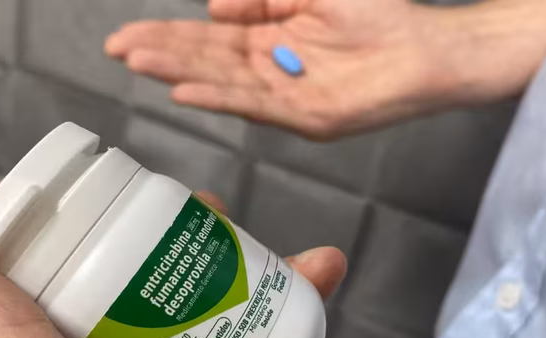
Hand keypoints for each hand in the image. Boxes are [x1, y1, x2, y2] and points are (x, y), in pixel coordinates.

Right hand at [105, 0, 545, 138]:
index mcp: (271, 43)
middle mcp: (272, 74)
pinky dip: (223, 98)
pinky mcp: (310, 118)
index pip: (209, 41)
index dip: (168, 37)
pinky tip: (188, 93)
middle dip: (162, 55)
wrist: (430, 48)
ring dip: (181, 75)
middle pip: (208, 63)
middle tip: (115, 49)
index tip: (126, 36)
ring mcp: (288, 99)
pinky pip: (259, 107)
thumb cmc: (379, 16)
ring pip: (225, 85)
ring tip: (138, 65)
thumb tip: (213, 5)